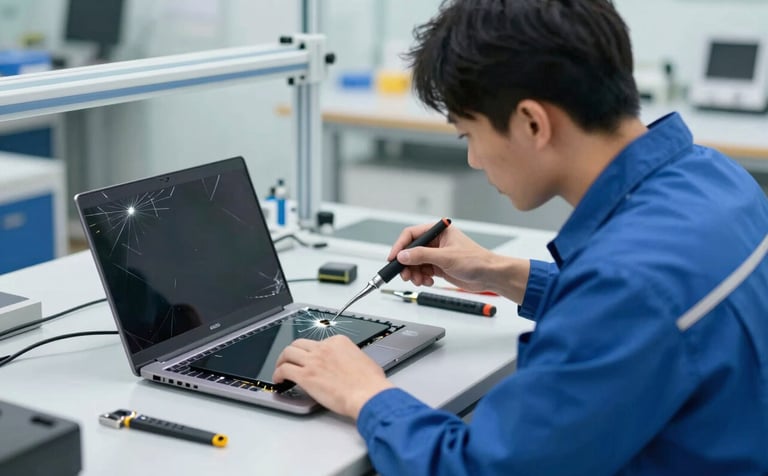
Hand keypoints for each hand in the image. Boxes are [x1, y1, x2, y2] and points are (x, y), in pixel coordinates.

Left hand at [273, 335, 394, 418]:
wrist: (368, 394)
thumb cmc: (371, 383)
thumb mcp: (363, 361)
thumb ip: (350, 358)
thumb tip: (346, 365)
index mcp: (338, 342)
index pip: (318, 342)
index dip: (311, 352)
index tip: (310, 360)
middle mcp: (324, 348)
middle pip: (299, 344)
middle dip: (292, 352)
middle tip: (289, 360)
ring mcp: (314, 360)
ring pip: (288, 353)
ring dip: (281, 361)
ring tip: (280, 369)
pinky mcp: (306, 376)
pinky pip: (284, 370)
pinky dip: (278, 374)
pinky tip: (278, 380)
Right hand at [387, 222, 496, 290]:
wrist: (489, 276)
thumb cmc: (476, 260)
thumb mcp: (446, 257)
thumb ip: (422, 255)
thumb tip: (403, 255)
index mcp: (439, 231)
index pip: (412, 234)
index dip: (401, 246)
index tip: (393, 258)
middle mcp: (436, 241)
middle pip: (411, 250)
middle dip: (407, 264)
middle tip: (405, 275)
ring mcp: (437, 255)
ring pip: (415, 263)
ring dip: (414, 273)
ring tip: (419, 280)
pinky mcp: (439, 267)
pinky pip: (422, 271)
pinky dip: (421, 278)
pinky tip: (428, 281)